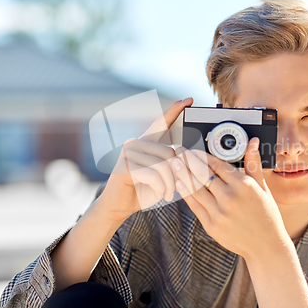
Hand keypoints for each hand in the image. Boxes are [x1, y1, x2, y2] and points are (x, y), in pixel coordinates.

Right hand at [99, 97, 193, 224]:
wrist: (118, 207)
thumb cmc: (141, 191)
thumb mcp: (162, 175)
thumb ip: (171, 164)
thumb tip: (186, 158)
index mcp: (146, 142)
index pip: (162, 122)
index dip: (175, 110)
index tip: (189, 99)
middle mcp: (136, 142)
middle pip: (171, 153)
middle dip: (177, 175)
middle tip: (175, 189)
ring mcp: (129, 152)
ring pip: (164, 165)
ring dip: (170, 184)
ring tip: (168, 194)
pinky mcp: (125, 165)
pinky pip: (154, 175)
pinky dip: (162, 188)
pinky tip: (161, 195)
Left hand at [171, 137, 288, 259]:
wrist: (266, 246)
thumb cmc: (266, 215)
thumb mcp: (262, 188)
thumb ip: (253, 164)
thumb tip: (253, 142)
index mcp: (244, 185)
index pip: (217, 164)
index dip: (202, 155)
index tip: (193, 149)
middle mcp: (230, 197)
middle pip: (203, 174)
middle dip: (188, 160)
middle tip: (178, 151)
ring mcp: (219, 212)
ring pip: (195, 188)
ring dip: (182, 173)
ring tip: (174, 163)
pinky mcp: (211, 225)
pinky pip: (194, 205)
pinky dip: (185, 192)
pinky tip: (179, 183)